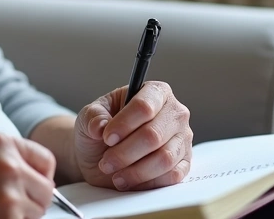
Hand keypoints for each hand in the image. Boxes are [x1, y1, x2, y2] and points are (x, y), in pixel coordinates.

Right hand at [0, 132, 56, 218]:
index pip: (46, 161)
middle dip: (33, 200)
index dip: (40, 176)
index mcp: (2, 142)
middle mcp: (9, 164)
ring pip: (37, 211)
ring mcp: (9, 193)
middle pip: (47, 190)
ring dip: (22, 215)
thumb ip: (12, 159)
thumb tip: (40, 177)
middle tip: (9, 204)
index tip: (31, 185)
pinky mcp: (7, 216)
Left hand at [74, 81, 192, 190]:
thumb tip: (100, 126)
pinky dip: (148, 181)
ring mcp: (182, 139)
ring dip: (135, 171)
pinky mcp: (183, 163)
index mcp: (155, 92)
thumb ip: (93, 117)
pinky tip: (130, 180)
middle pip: (154, 135)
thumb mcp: (90, 117)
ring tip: (115, 174)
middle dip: (125, 153)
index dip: (125, 123)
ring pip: (164, 158)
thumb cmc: (101, 130)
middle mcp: (174, 113)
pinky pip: (172, 175)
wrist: (102, 155)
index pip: (145, 105)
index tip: (107, 137)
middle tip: (107, 162)